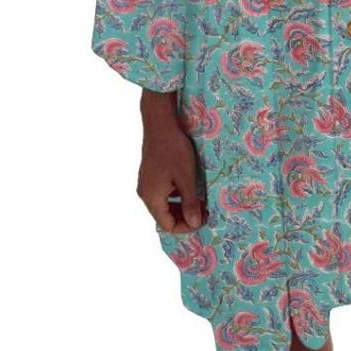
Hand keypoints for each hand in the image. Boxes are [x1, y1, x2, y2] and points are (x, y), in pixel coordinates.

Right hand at [137, 89, 207, 233]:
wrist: (160, 124)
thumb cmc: (174, 150)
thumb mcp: (186, 178)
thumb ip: (190, 203)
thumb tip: (194, 224)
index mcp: (152, 198)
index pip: (167, 225)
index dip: (186, 226)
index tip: (203, 219)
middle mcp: (146, 194)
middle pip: (164, 216)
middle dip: (185, 216)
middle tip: (205, 210)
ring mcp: (147, 183)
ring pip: (164, 204)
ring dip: (181, 205)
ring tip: (200, 200)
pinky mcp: (150, 174)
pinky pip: (163, 193)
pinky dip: (176, 195)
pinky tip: (190, 188)